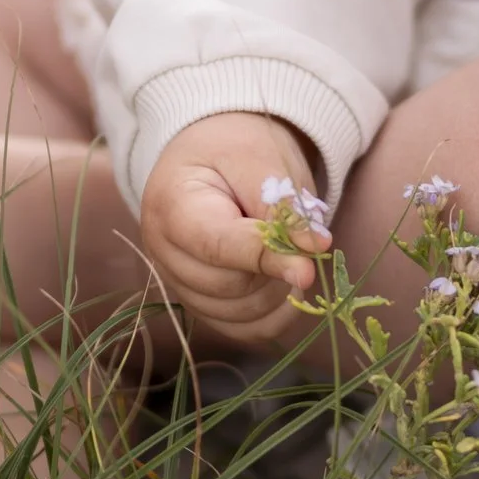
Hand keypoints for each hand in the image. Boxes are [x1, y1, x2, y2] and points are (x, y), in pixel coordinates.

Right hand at [137, 112, 330, 344]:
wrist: (214, 153)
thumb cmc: (235, 148)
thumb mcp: (260, 159)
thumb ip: (283, 204)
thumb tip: (315, 249)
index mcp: (171, 206)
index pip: (218, 246)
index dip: (266, 258)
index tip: (310, 265)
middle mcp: (163, 252)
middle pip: (228, 284)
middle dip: (273, 267)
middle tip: (295, 235)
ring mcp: (178, 283)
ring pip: (238, 313)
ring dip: (276, 290)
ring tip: (286, 250)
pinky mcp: (201, 303)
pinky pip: (243, 330)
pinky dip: (274, 315)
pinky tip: (287, 286)